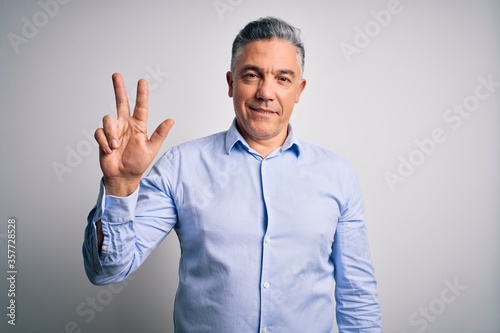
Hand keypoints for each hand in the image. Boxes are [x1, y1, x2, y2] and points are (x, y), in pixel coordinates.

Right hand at [94, 73, 173, 195]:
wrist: (123, 176)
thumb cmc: (138, 164)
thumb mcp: (151, 149)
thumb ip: (160, 134)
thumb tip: (171, 120)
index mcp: (138, 126)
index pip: (140, 106)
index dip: (141, 94)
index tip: (142, 81)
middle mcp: (125, 124)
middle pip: (121, 102)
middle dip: (118, 88)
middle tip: (116, 75)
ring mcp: (113, 130)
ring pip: (108, 119)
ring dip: (111, 133)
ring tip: (115, 146)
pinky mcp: (103, 137)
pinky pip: (100, 132)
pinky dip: (104, 142)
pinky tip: (109, 150)